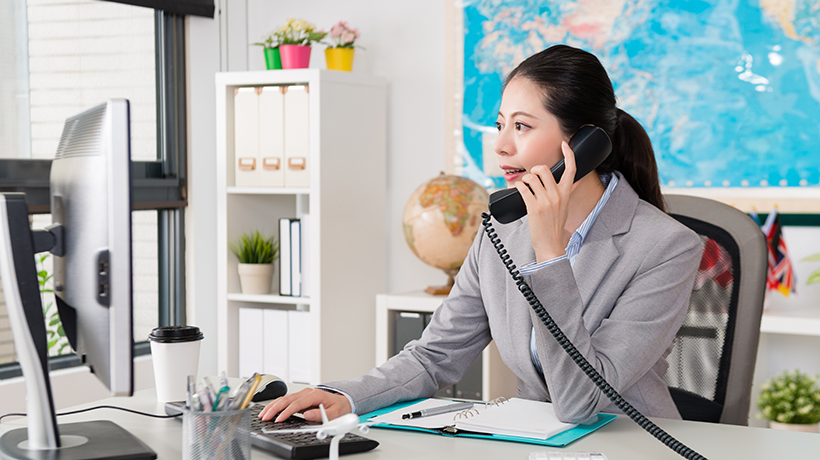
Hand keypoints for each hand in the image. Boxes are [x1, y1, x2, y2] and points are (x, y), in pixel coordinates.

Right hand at [257, 387, 351, 422]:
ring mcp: (303, 394)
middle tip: (265, 417)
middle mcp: (308, 392)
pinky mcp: (301, 397)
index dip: (286, 412)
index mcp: (316, 395)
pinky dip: (277, 405)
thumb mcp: (334, 413)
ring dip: (273, 406)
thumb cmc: (339, 407)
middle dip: (274, 408)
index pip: (297, 403)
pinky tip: (270, 410)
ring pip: (284, 398)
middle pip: (287, 399)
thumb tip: (307, 415)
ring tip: (263, 414)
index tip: (279, 419)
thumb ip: (320, 415)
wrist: (342, 401)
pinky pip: (286, 400)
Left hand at [515, 141, 576, 262]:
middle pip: (544, 169)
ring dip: (524, 180)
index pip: (571, 169)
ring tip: (524, 186)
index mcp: (565, 194)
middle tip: (531, 177)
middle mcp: (557, 195)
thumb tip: (576, 179)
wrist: (550, 244)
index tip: (564, 144)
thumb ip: (568, 191)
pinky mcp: (533, 207)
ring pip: (531, 178)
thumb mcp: (565, 206)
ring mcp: (545, 201)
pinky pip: (522, 188)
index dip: (569, 154)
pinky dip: (517, 187)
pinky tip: (518, 190)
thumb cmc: (555, 225)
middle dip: (534, 170)